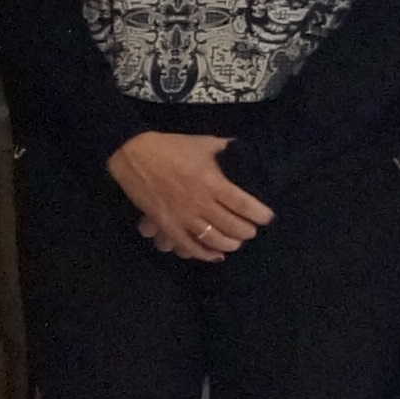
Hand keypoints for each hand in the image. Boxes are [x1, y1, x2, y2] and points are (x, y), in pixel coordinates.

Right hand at [108, 131, 268, 263]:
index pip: (245, 205)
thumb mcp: (203, 143)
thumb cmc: (170, 147)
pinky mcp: (167, 225)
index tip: (267, 217)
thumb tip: (244, 149)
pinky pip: (189, 246)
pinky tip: (215, 255)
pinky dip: (204, 254)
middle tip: (251, 230)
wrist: (133, 155)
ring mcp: (183, 216)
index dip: (261, 215)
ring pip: (214, 240)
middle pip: (233, 227)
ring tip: (235, 241)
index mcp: (213, 182)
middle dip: (247, 232)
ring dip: (230, 244)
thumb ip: (226, 148)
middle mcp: (201, 203)